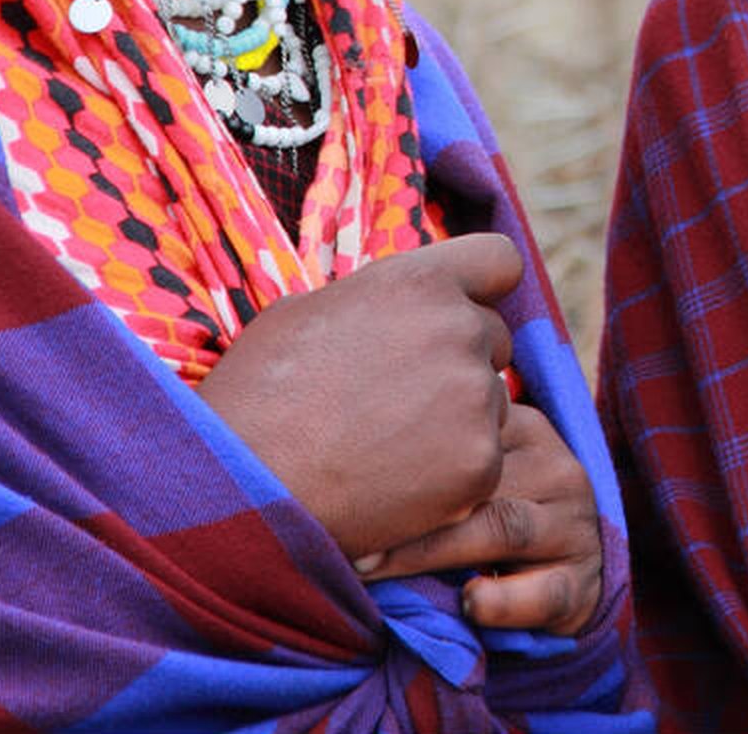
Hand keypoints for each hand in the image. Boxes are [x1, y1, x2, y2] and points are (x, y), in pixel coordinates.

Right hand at [197, 233, 519, 560]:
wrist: (247, 487)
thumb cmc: (258, 396)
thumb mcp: (304, 311)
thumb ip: (373, 299)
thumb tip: (392, 304)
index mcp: (416, 281)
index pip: (500, 260)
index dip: (484, 286)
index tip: (465, 309)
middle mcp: (458, 329)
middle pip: (494, 336)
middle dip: (461, 360)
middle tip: (401, 397)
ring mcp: (474, 398)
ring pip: (492, 402)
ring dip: (458, 420)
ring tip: (388, 446)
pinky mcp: (480, 464)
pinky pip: (485, 460)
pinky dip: (453, 475)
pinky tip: (398, 484)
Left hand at [352, 401, 603, 635]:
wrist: (554, 587)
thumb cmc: (482, 526)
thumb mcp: (459, 486)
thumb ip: (420, 461)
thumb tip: (326, 460)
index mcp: (522, 429)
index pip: (459, 430)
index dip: (393, 456)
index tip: (334, 478)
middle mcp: (555, 466)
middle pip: (474, 479)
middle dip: (401, 509)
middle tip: (338, 532)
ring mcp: (573, 524)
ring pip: (500, 526)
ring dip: (431, 551)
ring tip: (373, 571)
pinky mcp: (584, 582)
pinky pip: (545, 591)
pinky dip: (504, 601)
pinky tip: (468, 602)